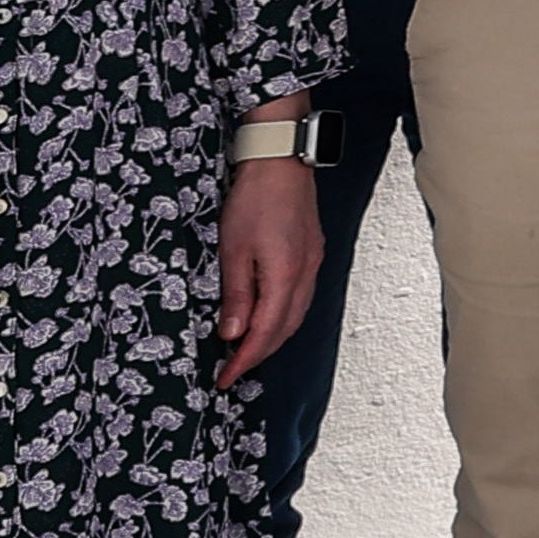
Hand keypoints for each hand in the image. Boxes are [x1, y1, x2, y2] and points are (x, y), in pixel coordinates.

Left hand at [213, 155, 325, 387]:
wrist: (280, 160)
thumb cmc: (254, 197)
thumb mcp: (232, 248)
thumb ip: (236, 294)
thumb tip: (232, 333)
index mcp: (285, 276)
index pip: (264, 332)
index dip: (244, 360)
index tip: (226, 378)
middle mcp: (305, 274)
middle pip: (285, 329)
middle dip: (259, 354)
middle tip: (232, 370)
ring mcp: (312, 263)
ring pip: (296, 315)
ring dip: (272, 337)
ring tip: (247, 349)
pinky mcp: (311, 252)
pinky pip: (301, 297)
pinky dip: (283, 316)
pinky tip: (268, 315)